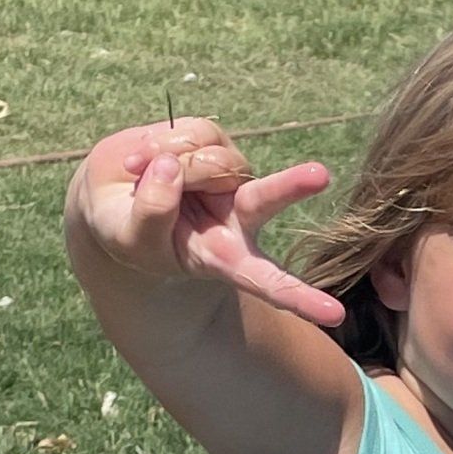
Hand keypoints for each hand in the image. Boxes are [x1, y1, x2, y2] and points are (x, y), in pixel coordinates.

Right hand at [70, 120, 346, 328]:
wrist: (118, 197)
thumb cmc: (128, 229)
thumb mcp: (128, 235)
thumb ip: (151, 210)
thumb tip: (172, 167)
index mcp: (225, 259)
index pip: (266, 280)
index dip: (299, 298)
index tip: (334, 316)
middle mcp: (239, 219)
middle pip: (265, 199)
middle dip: (290, 189)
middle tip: (321, 184)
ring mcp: (233, 180)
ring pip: (205, 162)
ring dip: (165, 165)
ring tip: (140, 176)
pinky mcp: (216, 144)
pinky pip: (188, 137)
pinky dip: (158, 146)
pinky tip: (148, 159)